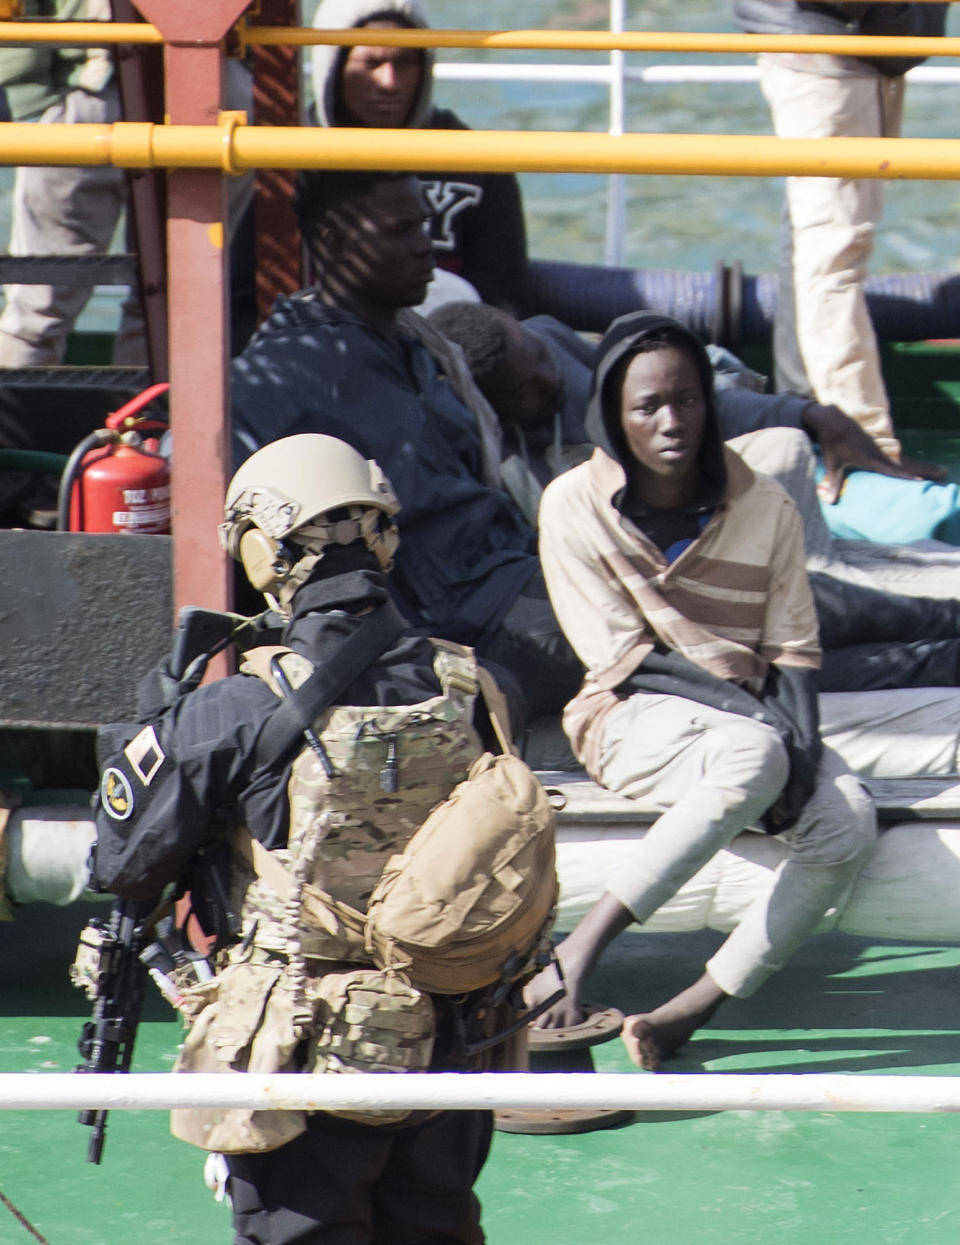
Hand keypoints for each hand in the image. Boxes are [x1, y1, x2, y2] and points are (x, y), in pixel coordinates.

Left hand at [801, 403, 922, 503]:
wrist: (833, 420)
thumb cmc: (833, 443)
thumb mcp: (832, 464)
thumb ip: (832, 483)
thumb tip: (829, 502)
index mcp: (871, 458)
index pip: (891, 470)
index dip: (904, 476)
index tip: (919, 480)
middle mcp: (876, 452)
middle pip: (894, 465)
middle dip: (906, 474)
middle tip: (922, 480)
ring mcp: (874, 446)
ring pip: (888, 459)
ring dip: (897, 468)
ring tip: (910, 477)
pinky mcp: (869, 443)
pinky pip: (881, 455)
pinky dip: (887, 462)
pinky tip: (888, 467)